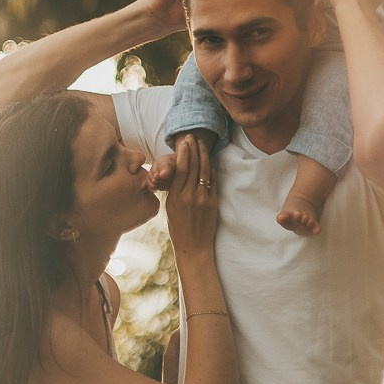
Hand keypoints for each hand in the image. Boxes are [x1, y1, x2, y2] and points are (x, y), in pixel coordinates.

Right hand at [164, 134, 216, 255]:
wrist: (193, 247)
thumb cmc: (179, 228)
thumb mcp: (170, 208)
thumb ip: (175, 190)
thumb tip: (180, 172)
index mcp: (175, 197)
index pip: (180, 169)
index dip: (183, 153)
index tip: (184, 142)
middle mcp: (189, 196)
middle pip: (193, 166)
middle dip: (193, 149)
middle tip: (193, 136)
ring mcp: (202, 199)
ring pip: (204, 171)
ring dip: (204, 155)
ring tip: (202, 144)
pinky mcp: (213, 203)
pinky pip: (213, 182)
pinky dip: (212, 169)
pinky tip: (211, 159)